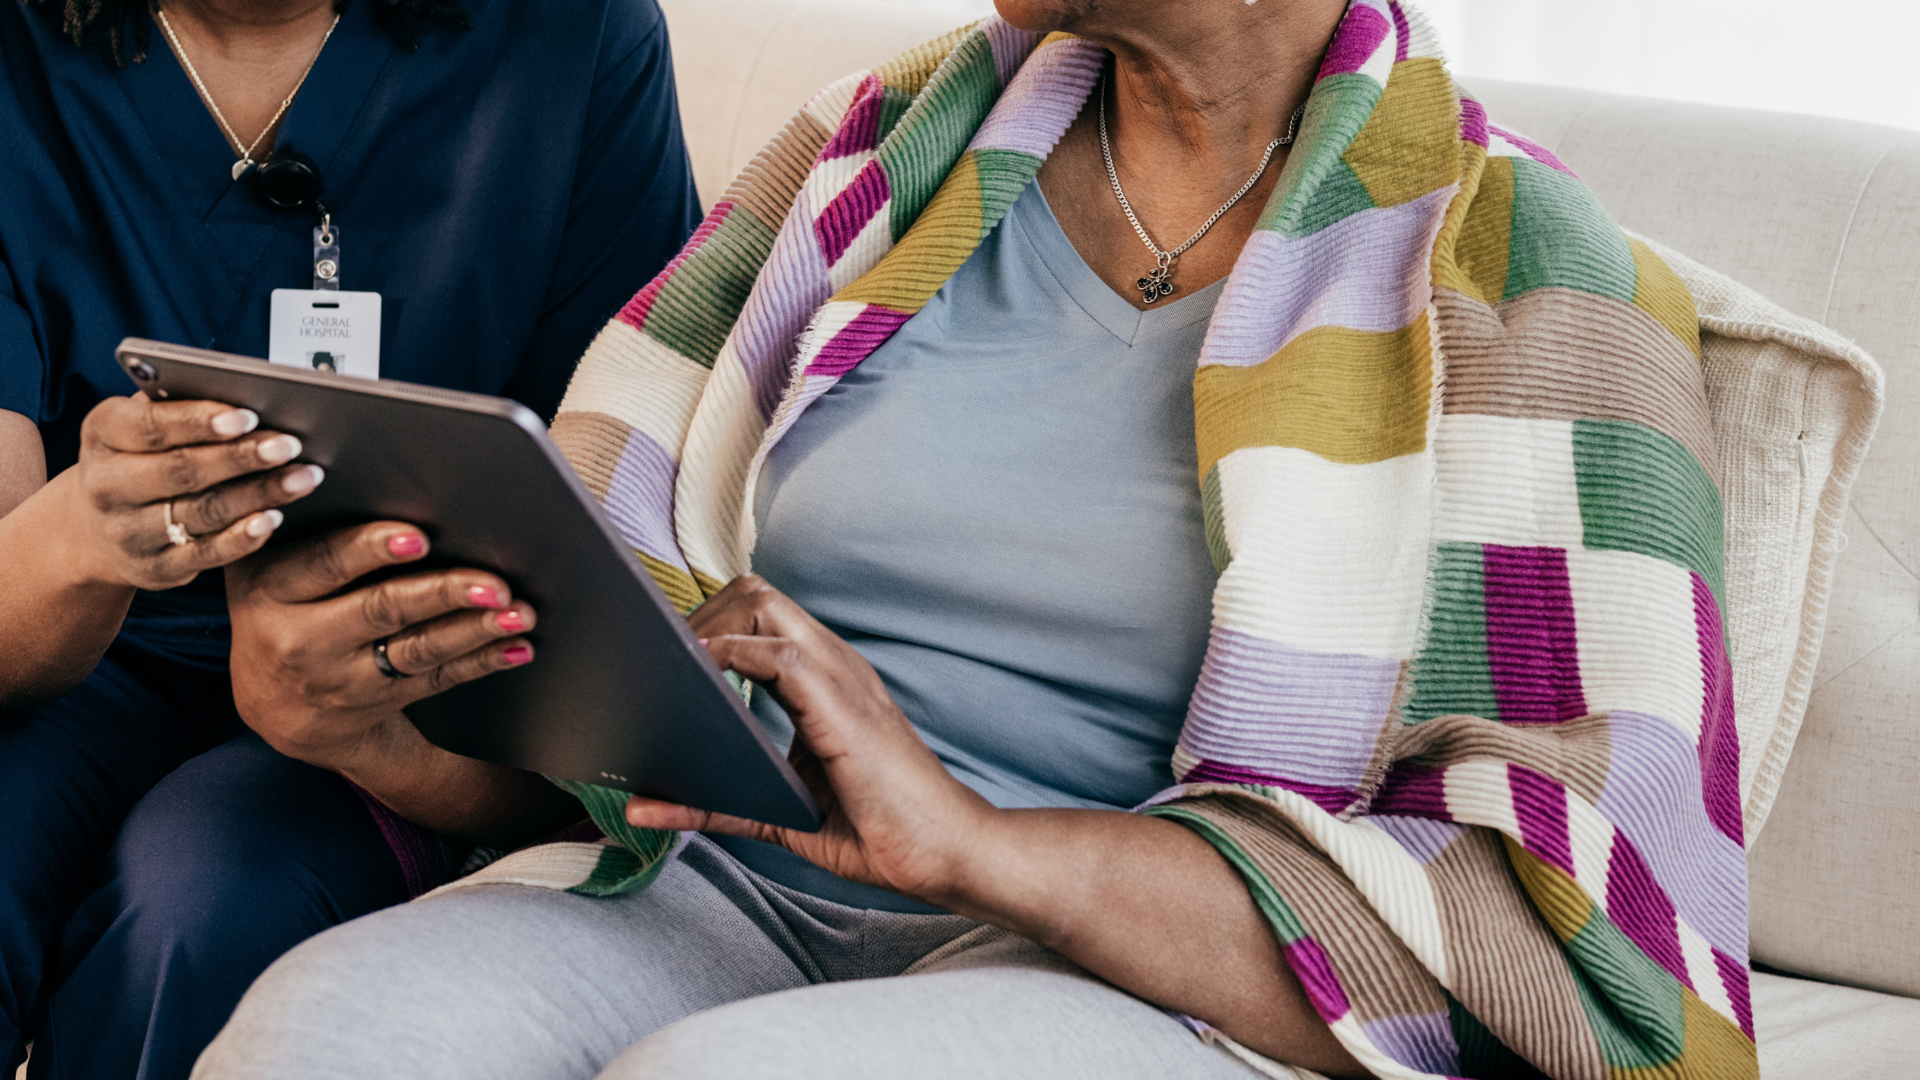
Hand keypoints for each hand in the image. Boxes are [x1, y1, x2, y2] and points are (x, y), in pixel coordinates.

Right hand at [61, 393, 323, 589]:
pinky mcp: (155, 568)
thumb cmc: (139, 457)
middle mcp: (107, 485)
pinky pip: (205, 554)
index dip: (199, 421)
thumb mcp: (141, 424)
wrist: (96, 530)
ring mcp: (128, 532)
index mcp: (102, 435)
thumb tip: (247, 390)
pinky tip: (274, 518)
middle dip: (241, 457)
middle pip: (182, 470)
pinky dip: (242, 538)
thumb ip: (180, 405)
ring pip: (202, 511)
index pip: (149, 426)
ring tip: (304, 477)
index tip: (248, 416)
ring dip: (259, 494)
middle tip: (290, 445)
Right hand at [225, 522, 536, 774]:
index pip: (323, 563)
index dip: (371, 549)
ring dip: (475, 630)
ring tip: (518, 613)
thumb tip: (391, 481)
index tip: (419, 537)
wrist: (274, 707)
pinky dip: (482, 661)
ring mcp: (341, 677)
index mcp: (270, 588)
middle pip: (381, 609)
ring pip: (418, 649)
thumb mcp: (271, 573)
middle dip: (442, 594)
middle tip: (493, 583)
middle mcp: (301, 638)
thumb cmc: (282, 609)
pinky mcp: (378, 701)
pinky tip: (517, 647)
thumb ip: (311, 534)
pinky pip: (437, 679)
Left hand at [623, 575, 995, 903]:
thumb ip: (716, 805)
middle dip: (699, 614)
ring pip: (763, 602)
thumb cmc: (880, 833)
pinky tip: (702, 682)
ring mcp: (841, 677)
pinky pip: (779, 653)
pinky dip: (732, 656)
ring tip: (671, 669)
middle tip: (661, 663)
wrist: (944, 853)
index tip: (668, 662)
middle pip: (755, 591)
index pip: (761, 614)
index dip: (710, 624)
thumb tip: (643, 807)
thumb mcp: (780, 815)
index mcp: (826, 681)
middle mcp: (834, 665)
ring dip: (709, 626)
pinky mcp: (842, 704)